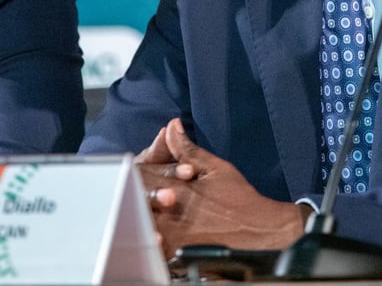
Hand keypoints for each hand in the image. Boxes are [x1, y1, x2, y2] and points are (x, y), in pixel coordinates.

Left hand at [136, 119, 308, 257]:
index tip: (127, 172)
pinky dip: (148, 243)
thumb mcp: (215, 167)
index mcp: (181, 189)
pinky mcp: (179, 255)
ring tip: (130, 218)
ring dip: (135, 221)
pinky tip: (148, 239)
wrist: (259, 229)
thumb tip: (172, 126)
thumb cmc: (239, 198)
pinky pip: (154, 251)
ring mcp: (175, 237)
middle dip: (129, 198)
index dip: (133, 175)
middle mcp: (174, 214)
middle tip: (123, 194)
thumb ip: (188, 149)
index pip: (145, 179)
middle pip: (138, 206)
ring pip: (143, 229)